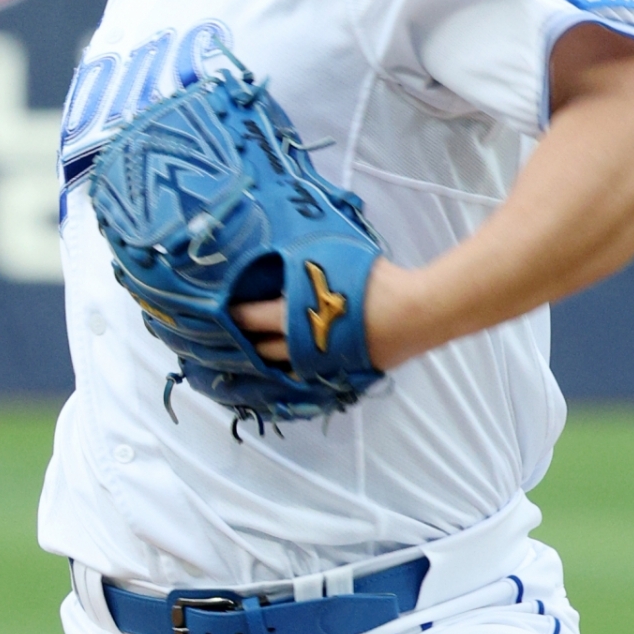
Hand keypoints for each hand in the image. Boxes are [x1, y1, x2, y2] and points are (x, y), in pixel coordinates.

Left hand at [230, 258, 428, 373]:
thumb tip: (279, 259)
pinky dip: (297, 372)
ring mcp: (323, 365)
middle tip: (230, 339)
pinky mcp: (344, 372)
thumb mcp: (330, 258)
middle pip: (261, 351)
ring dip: (268, 363)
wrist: (415, 314)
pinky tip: (294, 366)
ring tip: (256, 355)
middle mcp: (302, 347)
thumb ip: (301, 261)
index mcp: (292, 319)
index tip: (218, 312)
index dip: (232, 315)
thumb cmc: (370, 281)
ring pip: (284, 370)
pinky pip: (311, 376)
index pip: (249, 320)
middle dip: (243, 345)